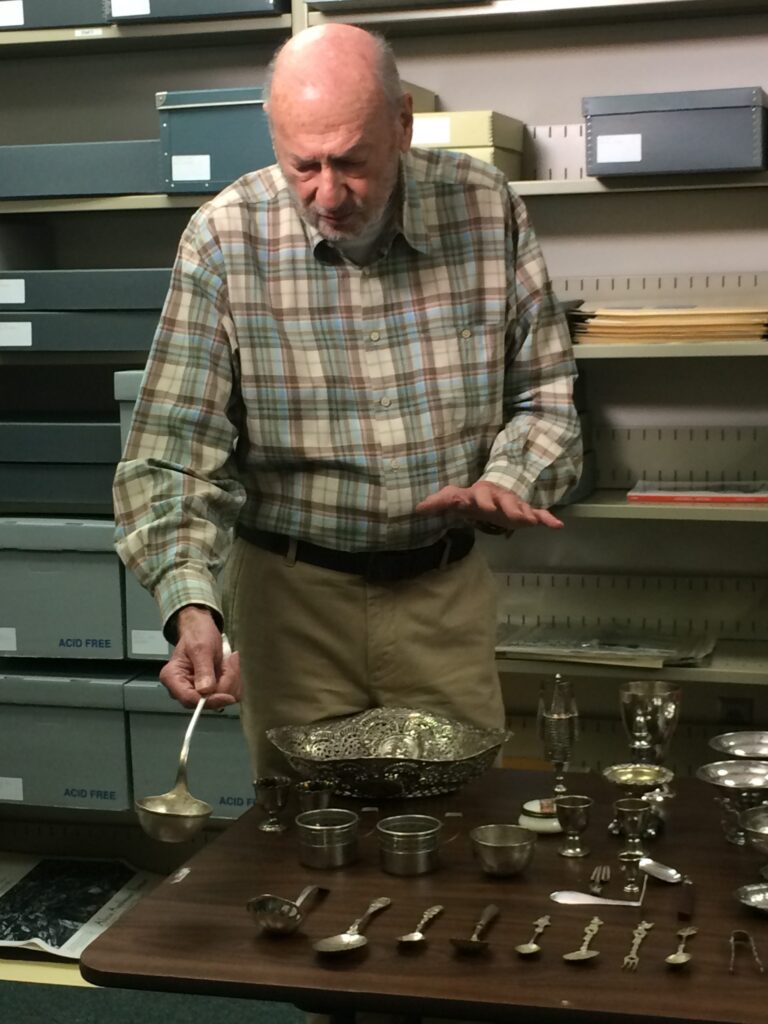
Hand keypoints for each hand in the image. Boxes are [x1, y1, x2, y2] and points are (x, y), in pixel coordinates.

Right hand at [158, 605, 240, 709]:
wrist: (202, 629)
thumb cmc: (198, 634)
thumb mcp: (201, 648)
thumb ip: (203, 669)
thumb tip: (206, 691)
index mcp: (172, 678)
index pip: (189, 699)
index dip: (210, 701)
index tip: (228, 696)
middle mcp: (182, 689)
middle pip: (207, 701)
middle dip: (225, 683)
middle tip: (230, 661)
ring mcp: (196, 692)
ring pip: (221, 699)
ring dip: (232, 679)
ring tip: (229, 660)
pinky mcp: (209, 691)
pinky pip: (228, 694)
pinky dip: (234, 680)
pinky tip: (229, 665)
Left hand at [415, 480, 563, 530]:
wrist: (492, 494)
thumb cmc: (471, 499)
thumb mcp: (455, 499)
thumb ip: (439, 502)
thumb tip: (417, 507)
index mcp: (479, 493)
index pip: (477, 494)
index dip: (478, 500)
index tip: (479, 506)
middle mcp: (497, 496)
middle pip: (503, 499)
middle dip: (507, 506)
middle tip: (513, 515)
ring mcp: (512, 503)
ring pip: (520, 506)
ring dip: (525, 512)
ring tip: (532, 520)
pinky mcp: (524, 512)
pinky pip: (537, 514)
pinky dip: (546, 518)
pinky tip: (557, 525)